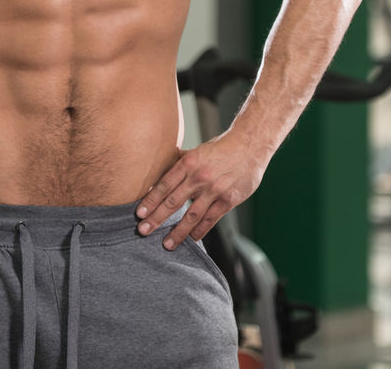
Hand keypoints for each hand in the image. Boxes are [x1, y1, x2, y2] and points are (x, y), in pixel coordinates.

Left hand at [135, 134, 266, 249]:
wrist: (250, 146)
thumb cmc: (221, 148)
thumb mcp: (197, 151)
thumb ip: (179, 162)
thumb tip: (158, 169)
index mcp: (188, 163)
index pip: (164, 185)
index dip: (150, 200)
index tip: (139, 214)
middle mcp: (200, 177)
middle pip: (173, 202)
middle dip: (156, 219)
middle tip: (143, 231)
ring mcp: (215, 190)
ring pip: (191, 216)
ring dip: (178, 232)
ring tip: (167, 244)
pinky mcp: (228, 200)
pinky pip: (211, 219)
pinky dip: (200, 231)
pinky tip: (192, 238)